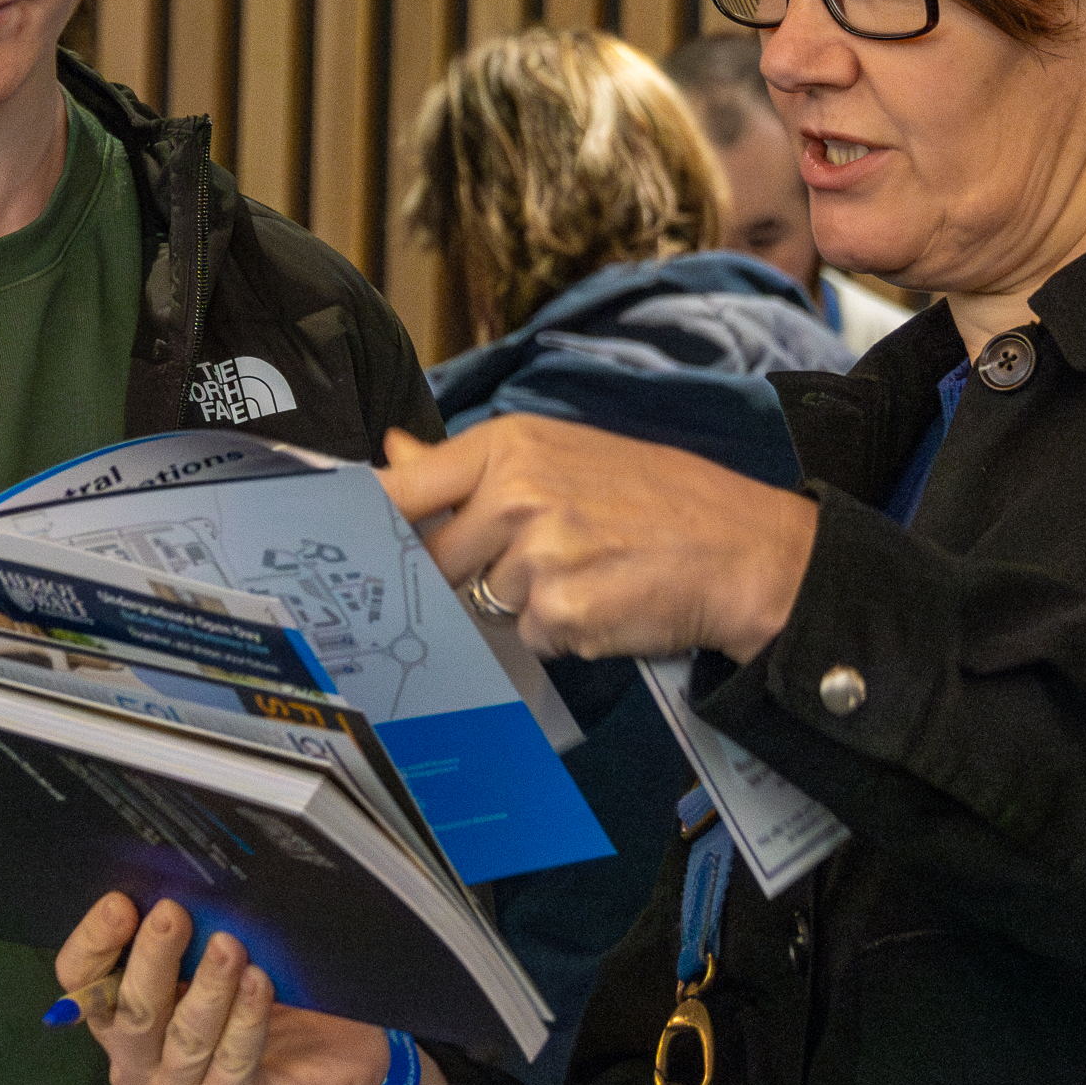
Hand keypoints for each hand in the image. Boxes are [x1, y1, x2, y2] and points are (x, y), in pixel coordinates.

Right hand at [56, 894, 453, 1084]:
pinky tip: (260, 984)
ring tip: (230, 947)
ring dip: (207, 989)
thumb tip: (176, 876)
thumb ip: (188, 932)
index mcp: (120, 1021)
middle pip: (129, 1013)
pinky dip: (245, 1022)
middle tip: (175, 914)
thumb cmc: (263, 1000)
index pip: (82, 982)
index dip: (94, 942)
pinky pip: (231, 1066)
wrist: (334, 1059)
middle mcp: (136, 1068)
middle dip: (152, 959)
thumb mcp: (216, 959)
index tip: (122, 903)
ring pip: (182, 1041)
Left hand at [380, 415, 818, 662]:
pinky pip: (530, 637)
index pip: (403, 488)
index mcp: (509, 446)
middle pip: (435, 560)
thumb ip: (467, 463)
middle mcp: (513, 494)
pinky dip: (562, 632)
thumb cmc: (659, 499)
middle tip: (539, 560)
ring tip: (589, 572)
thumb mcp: (562, 453)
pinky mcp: (559, 613)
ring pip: (486, 604)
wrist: (744, 549)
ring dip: (526, 604)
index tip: (341, 543)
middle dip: (470, 573)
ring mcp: (535, 556)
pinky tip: (607, 602)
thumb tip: (394, 449)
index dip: (370, 522)